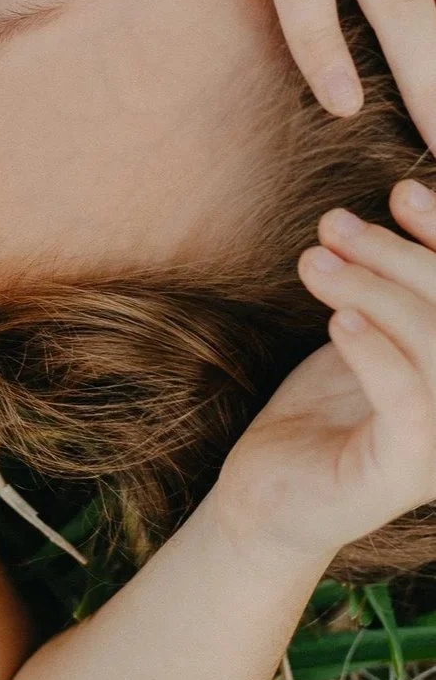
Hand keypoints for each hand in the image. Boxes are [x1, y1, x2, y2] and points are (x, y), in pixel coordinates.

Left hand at [214, 181, 435, 564]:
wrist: (270, 487)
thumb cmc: (329, 400)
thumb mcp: (372, 326)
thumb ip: (401, 282)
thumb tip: (409, 192)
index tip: (403, 191)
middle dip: (400, 254)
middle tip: (334, 224)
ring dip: (374, 288)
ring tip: (315, 261)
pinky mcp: (403, 474)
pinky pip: (408, 402)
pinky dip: (374, 350)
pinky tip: (338, 320)